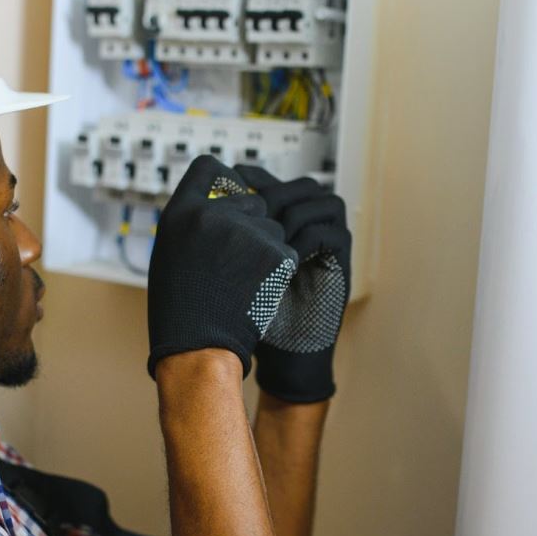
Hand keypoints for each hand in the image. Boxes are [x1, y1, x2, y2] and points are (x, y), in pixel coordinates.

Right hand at [147, 156, 298, 377]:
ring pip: (273, 228)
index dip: (224, 179)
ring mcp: (246, 231)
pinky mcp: (275, 252)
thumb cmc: (180, 309)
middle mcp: (212, 213)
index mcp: (180, 212)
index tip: (231, 192)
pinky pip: (287, 251)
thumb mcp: (171, 253)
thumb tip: (221, 203)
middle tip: (237, 261)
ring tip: (243, 282)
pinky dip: (280, 270)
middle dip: (252, 224)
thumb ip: (193, 223)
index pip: (207, 167)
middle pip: (251, 199)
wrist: (198, 348)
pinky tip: (259, 290)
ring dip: (267, 249)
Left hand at [234, 165, 350, 401]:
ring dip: (291, 215)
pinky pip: (331, 233)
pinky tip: (283, 258)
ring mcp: (328, 244)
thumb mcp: (225, 270)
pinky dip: (305, 240)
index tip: (227, 188)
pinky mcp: (340, 264)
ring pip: (322, 201)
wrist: (276, 356)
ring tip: (267, 237)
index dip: (252, 179)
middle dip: (273, 194)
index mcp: (280, 224)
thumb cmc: (245, 316)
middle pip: (301, 185)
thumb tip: (196, 203)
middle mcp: (308, 229)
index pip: (271, 181)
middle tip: (249, 214)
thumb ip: (219, 239)